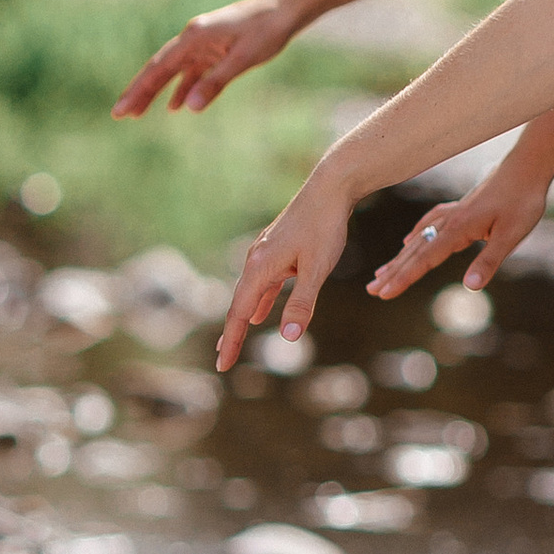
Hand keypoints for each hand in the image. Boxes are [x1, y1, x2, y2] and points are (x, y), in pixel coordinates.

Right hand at [111, 0, 299, 119]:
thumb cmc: (267, 31)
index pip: (158, 68)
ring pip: (175, 71)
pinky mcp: (216, 49)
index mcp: (194, 36)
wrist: (286, 10)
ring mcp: (204, 43)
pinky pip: (193, 71)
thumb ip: (215, 82)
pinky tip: (177, 105)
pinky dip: (184, 87)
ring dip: (158, 92)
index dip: (138, 90)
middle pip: (160, 69)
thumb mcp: (243, 59)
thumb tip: (189, 108)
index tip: (120, 110)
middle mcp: (193, 38)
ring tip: (140, 114)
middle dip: (140, 92)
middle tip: (120, 114)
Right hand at [215, 167, 354, 366]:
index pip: (239, 313)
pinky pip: (265, 282)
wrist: (331, 186)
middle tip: (224, 361)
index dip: (231, 341)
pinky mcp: (278, 247)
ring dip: (243, 317)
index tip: (223, 367)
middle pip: (239, 304)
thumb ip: (302, 303)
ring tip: (235, 339)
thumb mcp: (317, 268)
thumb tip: (287, 338)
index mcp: (260, 267)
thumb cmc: (325, 225)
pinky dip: (261, 300)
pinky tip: (260, 313)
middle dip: (232, 333)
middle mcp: (256, 259)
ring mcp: (266, 252)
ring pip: (251, 292)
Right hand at [368, 142, 553, 298]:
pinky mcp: (459, 208)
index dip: (404, 278)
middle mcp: (449, 221)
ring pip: (419, 238)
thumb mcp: (511, 235)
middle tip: (372, 290)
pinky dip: (415, 236)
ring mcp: (453, 213)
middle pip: (415, 250)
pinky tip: (408, 241)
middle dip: (393, 272)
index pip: (425, 259)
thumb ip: (489, 261)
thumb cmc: (523, 201)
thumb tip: (470, 288)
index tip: (384, 293)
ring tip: (381, 273)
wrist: (528, 167)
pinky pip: (428, 225)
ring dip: (400, 258)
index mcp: (458, 229)